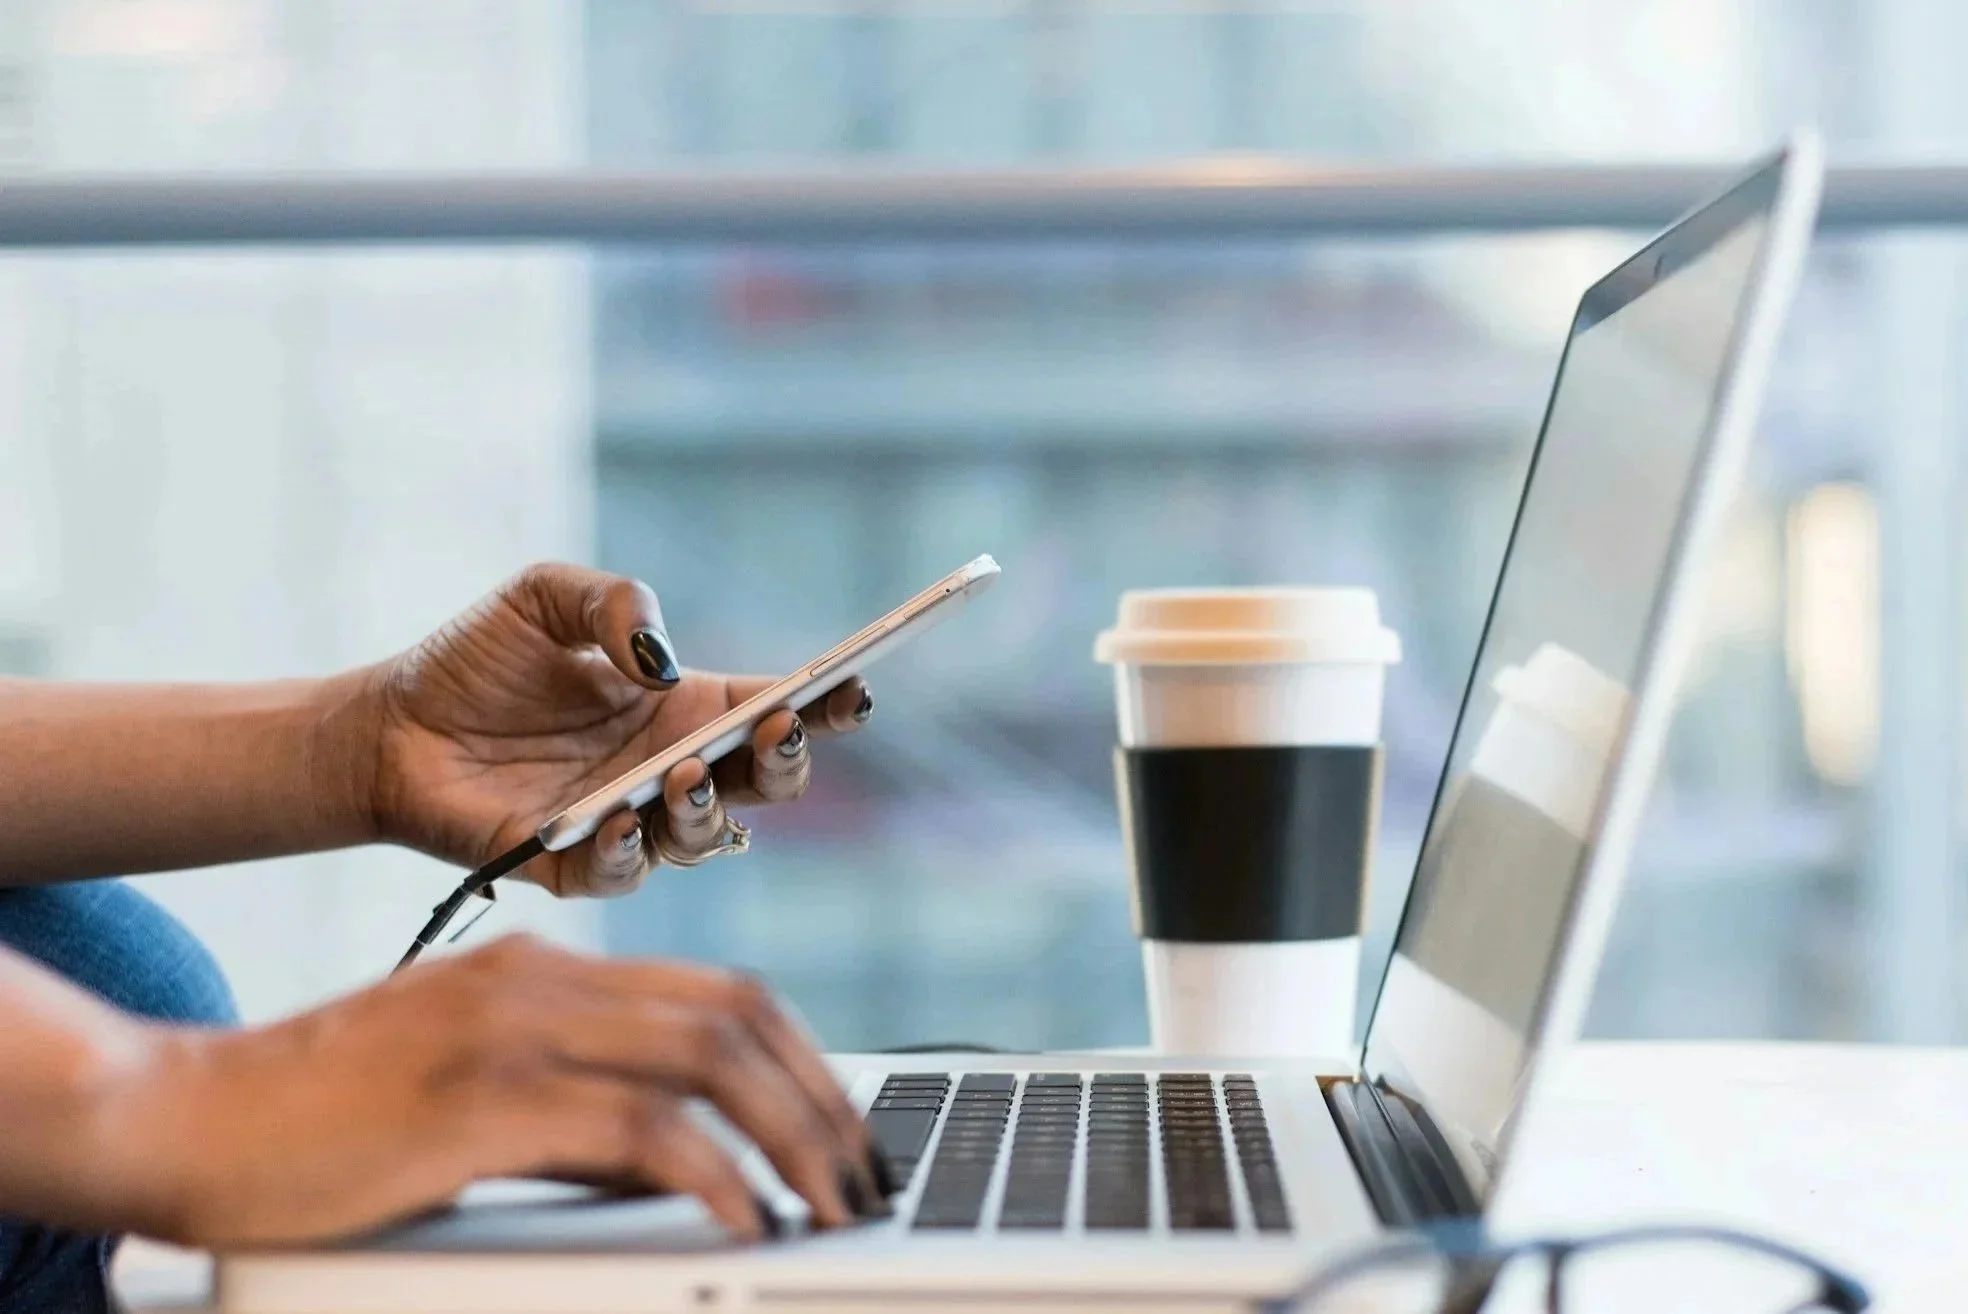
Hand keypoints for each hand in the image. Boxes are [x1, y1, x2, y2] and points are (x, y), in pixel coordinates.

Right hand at [84, 935, 882, 1245]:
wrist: (181, 1115)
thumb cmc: (320, 1121)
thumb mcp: (472, 1099)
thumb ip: (577, 1116)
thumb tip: (683, 1167)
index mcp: (545, 969)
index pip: (720, 992)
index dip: (803, 1059)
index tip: (843, 1129)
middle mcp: (541, 978)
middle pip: (736, 1015)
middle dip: (823, 1099)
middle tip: (864, 1175)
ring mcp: (511, 1028)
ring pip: (709, 1058)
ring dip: (792, 1135)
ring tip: (831, 1205)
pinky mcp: (479, 1097)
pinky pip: (638, 1128)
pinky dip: (713, 1175)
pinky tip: (744, 1219)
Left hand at [359, 563, 873, 896]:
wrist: (387, 725)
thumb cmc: (475, 660)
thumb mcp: (545, 596)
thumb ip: (613, 603)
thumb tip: (661, 659)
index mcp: (683, 707)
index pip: (776, 708)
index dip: (825, 703)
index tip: (854, 686)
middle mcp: (670, 769)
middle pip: (765, 783)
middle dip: (788, 761)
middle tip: (778, 729)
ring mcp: (629, 822)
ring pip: (706, 837)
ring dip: (708, 809)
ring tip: (683, 773)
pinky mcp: (572, 866)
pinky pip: (623, 874)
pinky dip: (630, 851)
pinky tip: (618, 817)